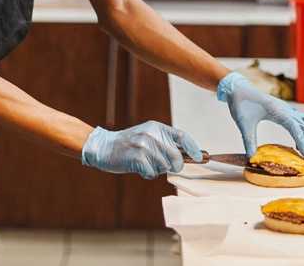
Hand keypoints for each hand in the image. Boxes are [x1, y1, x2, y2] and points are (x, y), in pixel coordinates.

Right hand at [81, 121, 202, 178]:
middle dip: (174, 166)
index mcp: (157, 127)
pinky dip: (147, 174)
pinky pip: (152, 173)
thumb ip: (165, 143)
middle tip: (164, 167)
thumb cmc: (129, 145)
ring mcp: (145, 145)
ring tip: (145, 163)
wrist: (104, 147)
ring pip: (164, 167)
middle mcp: (153, 134)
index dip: (193, 148)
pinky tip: (138, 167)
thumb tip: (187, 156)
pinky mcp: (138, 157)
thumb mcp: (148, 136)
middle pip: (177, 157)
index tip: (199, 158)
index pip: (182, 137)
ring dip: (156, 170)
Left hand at [217, 72, 303, 164]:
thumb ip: (249, 141)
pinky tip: (302, 142)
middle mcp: (286, 109)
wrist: (238, 88)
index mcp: (277, 111)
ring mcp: (287, 109)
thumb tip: (251, 158)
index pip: (296, 128)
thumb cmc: (241, 103)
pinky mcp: (285, 110)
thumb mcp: (243, 124)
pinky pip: (303, 120)